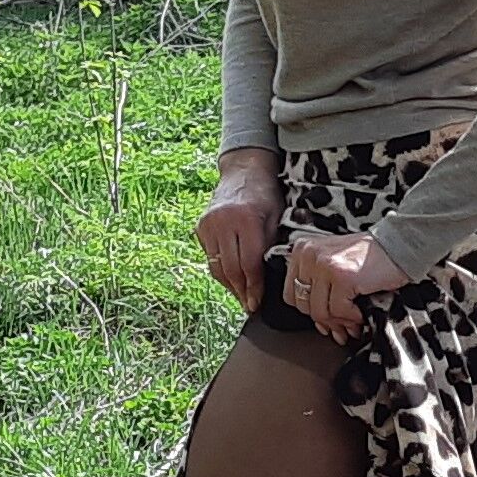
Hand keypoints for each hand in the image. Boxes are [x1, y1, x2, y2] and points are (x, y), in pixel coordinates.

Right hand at [197, 149, 282, 312]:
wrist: (243, 171)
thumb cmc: (266, 195)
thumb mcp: (276, 219)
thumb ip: (271, 247)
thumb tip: (269, 282)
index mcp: (246, 219)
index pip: (249, 264)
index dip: (254, 287)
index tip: (257, 302)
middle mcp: (223, 222)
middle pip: (231, 269)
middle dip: (241, 291)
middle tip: (249, 305)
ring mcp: (208, 224)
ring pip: (217, 267)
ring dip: (230, 285)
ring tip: (241, 296)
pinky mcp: (200, 227)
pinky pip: (210, 258)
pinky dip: (221, 271)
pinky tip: (232, 280)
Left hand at [285, 230, 410, 344]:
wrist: (399, 247)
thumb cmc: (370, 257)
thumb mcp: (334, 263)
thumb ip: (320, 287)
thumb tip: (319, 324)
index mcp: (302, 250)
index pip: (290, 294)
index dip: (309, 311)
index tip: (327, 318)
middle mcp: (309, 255)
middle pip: (304, 305)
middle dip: (326, 320)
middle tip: (343, 327)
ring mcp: (324, 265)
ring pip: (320, 311)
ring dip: (340, 322)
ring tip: (353, 323)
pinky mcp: (341, 276)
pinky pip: (339, 310)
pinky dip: (353, 317)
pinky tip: (362, 312)